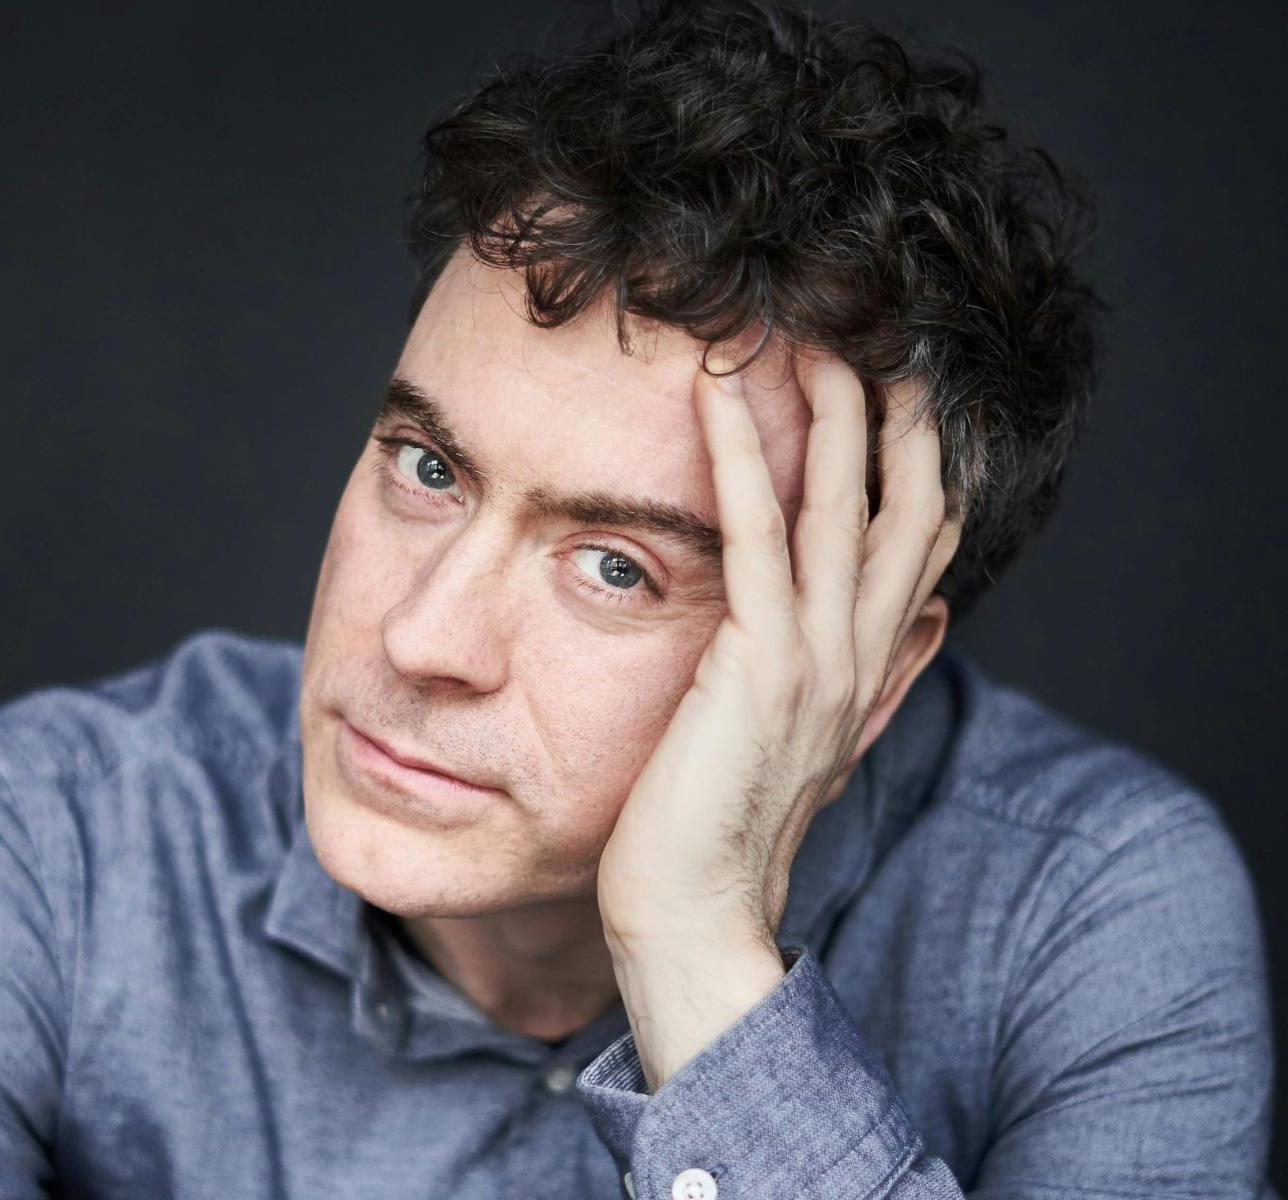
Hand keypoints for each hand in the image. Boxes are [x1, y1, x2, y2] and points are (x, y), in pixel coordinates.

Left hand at [596, 343, 962, 955]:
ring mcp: (818, 656)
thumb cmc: (727, 824)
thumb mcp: (815, 739)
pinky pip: (754, 535)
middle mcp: (860, 653)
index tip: (907, 391)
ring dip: (831, 411)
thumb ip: (870, 676)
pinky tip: (714, 391)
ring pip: (843, 506)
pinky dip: (736, 455)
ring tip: (807, 333)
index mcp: (870, 667)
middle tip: (873, 333)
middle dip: (896, 415)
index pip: (924, 545)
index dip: (925, 463)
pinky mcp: (760, 662)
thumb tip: (929, 625)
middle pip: (905, 508)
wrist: (695, 910)